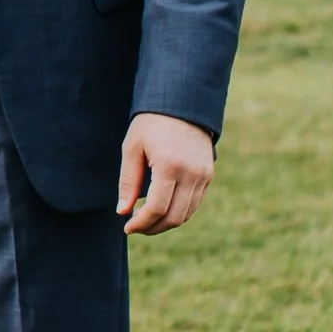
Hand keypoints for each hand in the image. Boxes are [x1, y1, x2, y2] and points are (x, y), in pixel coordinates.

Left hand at [118, 115, 214, 235]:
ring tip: (147, 220)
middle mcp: (191, 173)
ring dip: (165, 223)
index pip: (156, 208)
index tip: (127, 227)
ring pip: (186, 214)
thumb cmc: (151, 124)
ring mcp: (203, 176)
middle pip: (173, 217)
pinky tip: (162, 209)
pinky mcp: (208, 176)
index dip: (141, 223)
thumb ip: (128, 182)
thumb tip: (123, 211)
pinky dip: (178, 212)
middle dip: (152, 227)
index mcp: (169, 165)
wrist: (182, 104)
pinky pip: (194, 204)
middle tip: (135, 227)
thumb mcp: (133, 148)